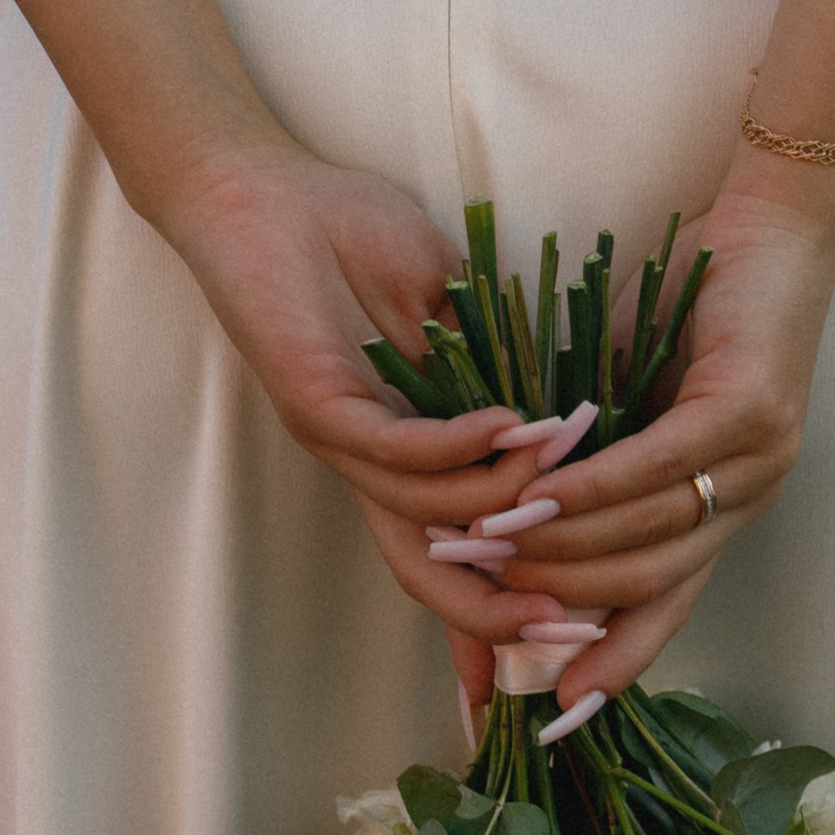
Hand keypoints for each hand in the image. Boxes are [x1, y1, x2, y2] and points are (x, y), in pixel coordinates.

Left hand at [153, 130, 583, 673]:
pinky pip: (398, 449)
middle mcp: (365, 465)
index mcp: (398, 453)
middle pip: (434, 571)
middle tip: (578, 618)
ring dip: (506, 501)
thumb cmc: (349, 236)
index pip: (453, 554)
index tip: (569, 643)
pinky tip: (513, 428)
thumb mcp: (452, 309)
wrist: (256, 190)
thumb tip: (563, 410)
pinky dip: (461, 448)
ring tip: (571, 471)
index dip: (499, 609)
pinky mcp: (317, 404)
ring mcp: (339, 440)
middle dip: (504, 608)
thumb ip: (497, 365)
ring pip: (429, 511)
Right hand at [471, 171, 834, 712]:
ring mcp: (756, 460)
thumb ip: (582, 460)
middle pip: (646, 586)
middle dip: (558, 603)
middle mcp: (747, 498)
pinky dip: (594, 489)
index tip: (555, 707)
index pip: (665, 609)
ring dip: (562, 549)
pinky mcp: (750, 412)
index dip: (612, 663)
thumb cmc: (690, 301)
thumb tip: (510, 516)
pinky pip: (658, 470)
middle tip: (478, 593)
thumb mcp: (621, 394)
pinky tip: (539, 494)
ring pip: (647, 536)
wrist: (771, 220)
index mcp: (721, 507)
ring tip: (488, 546)